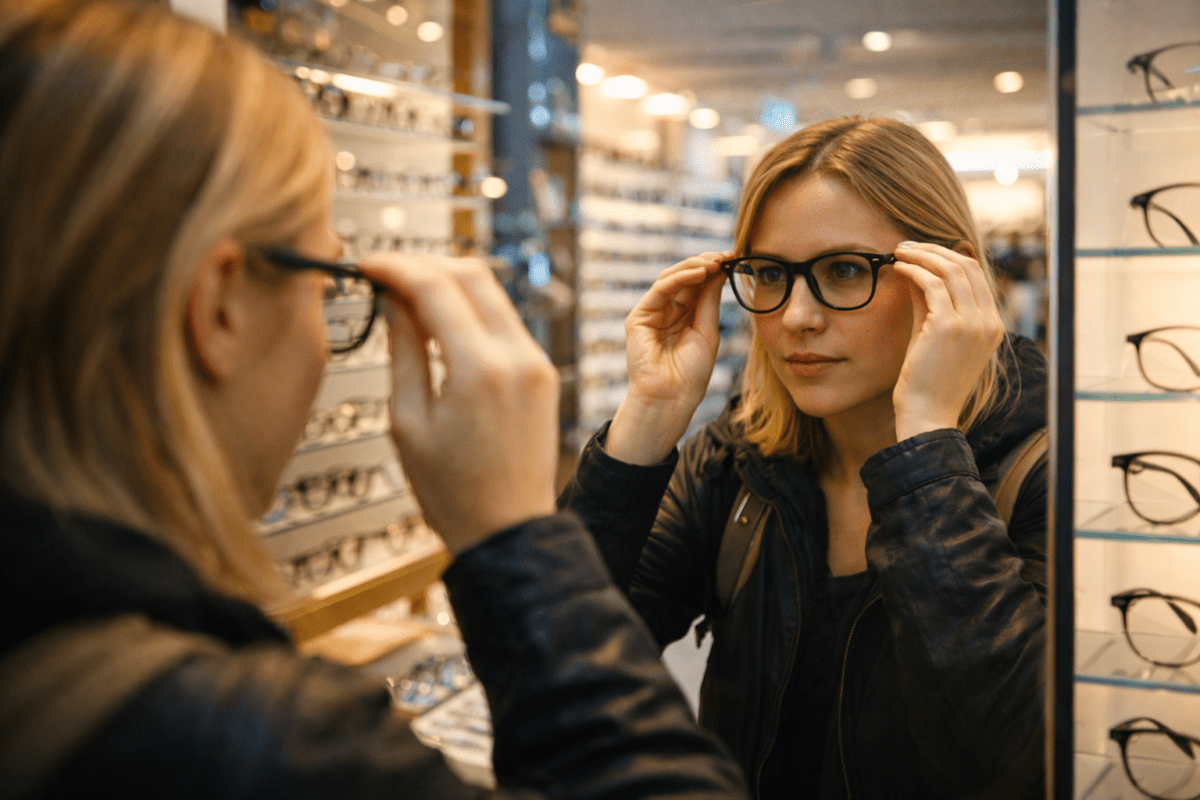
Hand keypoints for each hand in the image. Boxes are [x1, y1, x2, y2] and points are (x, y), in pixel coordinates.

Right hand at [360, 255, 558, 554]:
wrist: (509, 530)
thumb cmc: (454, 492)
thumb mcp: (409, 423)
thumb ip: (403, 352)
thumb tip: (393, 302)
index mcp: (480, 370)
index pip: (436, 286)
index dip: (396, 266)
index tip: (368, 265)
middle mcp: (517, 357)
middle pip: (471, 273)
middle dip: (424, 263)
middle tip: (386, 273)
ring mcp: (536, 363)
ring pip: (492, 292)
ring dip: (449, 283)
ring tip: (407, 297)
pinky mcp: (542, 372)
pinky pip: (505, 320)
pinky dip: (471, 309)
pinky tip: (440, 322)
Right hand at [605, 252, 728, 464]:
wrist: (671, 399)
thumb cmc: (691, 374)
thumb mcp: (708, 331)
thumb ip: (709, 301)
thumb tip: (720, 270)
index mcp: (685, 317)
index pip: (698, 285)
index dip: (715, 270)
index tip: (734, 258)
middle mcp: (667, 311)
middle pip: (685, 277)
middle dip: (706, 263)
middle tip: (727, 255)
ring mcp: (652, 313)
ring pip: (672, 278)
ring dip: (694, 266)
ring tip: (715, 261)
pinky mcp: (639, 317)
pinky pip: (661, 289)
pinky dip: (681, 277)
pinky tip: (700, 273)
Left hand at [889, 242, 1004, 441]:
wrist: (928, 415)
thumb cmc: (927, 381)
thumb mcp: (933, 336)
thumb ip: (930, 303)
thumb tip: (916, 271)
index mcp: (992, 325)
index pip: (976, 275)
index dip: (947, 257)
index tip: (921, 252)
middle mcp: (989, 321)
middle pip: (967, 266)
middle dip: (934, 250)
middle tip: (906, 246)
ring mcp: (973, 324)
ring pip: (951, 270)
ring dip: (922, 255)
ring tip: (899, 252)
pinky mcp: (950, 327)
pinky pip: (933, 284)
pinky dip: (914, 271)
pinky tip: (898, 268)